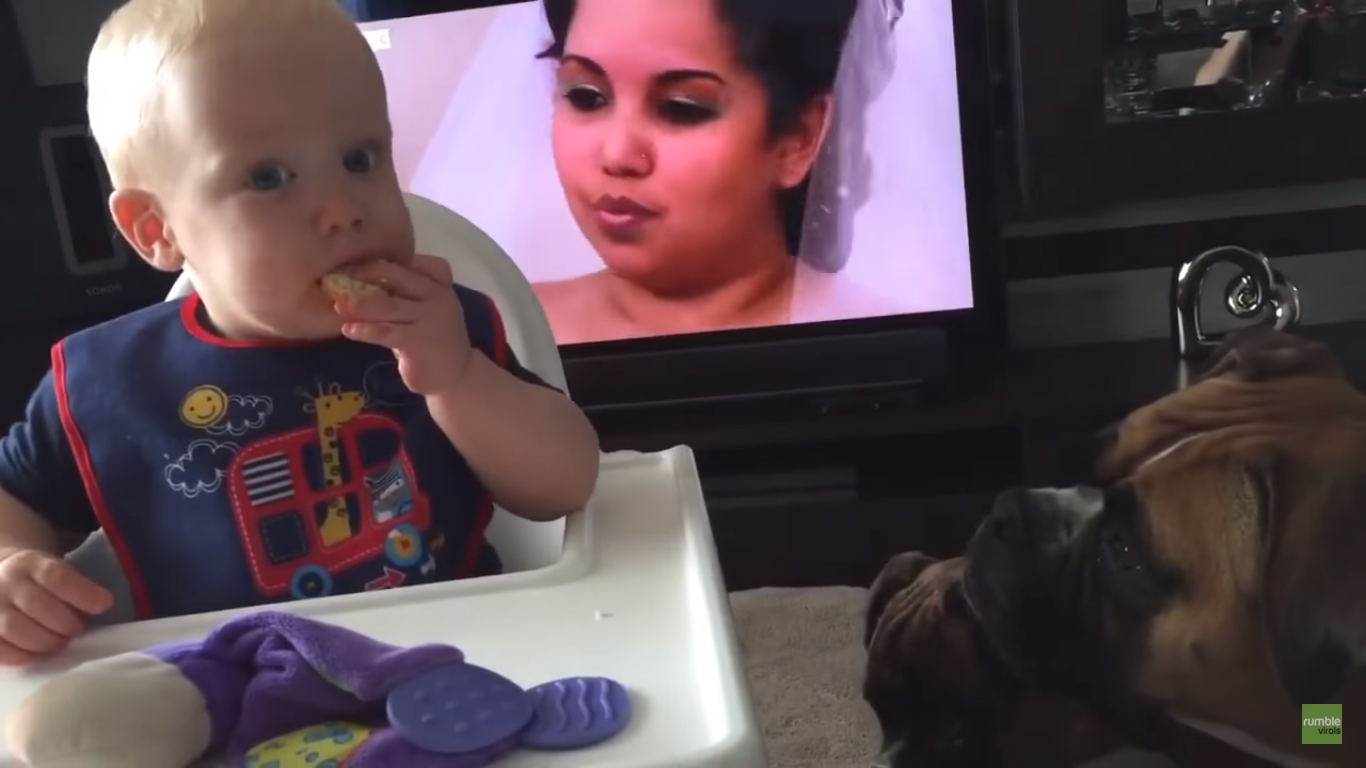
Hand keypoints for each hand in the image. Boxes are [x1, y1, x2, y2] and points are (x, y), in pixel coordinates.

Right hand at [0, 548, 111, 664]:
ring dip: (44, 642)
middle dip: (63, 623)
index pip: (56, 577)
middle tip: (77, 631)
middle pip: (35, 604)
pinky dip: (21, 656)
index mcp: (29, 564)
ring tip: (59, 643)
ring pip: (14, 628)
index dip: (82, 593)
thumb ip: (74, 587)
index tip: (104, 605)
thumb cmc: (36, 582)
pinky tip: (37, 654)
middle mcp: (5, 583)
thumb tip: (99, 607)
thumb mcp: (55, 571)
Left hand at [334, 256, 471, 394]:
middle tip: (340, 275)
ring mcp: (430, 319)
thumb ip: (406, 296)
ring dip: (361, 304)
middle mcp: (438, 297)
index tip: (361, 259)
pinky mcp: (419, 341)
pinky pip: (386, 332)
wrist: (456, 376)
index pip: (419, 262)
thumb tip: (361, 284)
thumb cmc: (434, 341)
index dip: (390, 258)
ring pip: (390, 305)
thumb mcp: (426, 311)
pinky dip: (365, 330)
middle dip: (368, 273)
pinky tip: (348, 330)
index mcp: (440, 285)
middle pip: (399, 276)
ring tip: (339, 305)